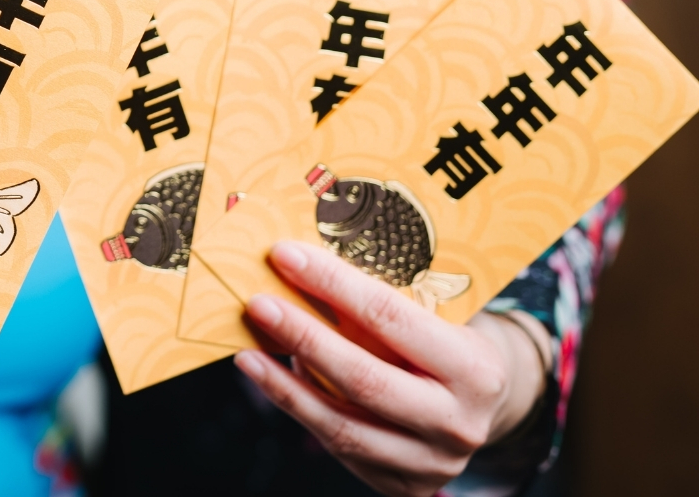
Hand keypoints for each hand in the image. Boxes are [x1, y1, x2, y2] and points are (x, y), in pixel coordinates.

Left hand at [236, 241, 550, 496]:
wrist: (480, 409)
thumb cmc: (443, 347)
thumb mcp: (433, 320)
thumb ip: (377, 305)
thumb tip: (298, 268)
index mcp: (475, 368)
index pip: (391, 317)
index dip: (333, 284)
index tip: (285, 255)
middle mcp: (458, 422)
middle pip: (365, 379)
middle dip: (304, 337)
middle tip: (259, 304)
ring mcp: (432, 463)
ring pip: (344, 425)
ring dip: (286, 387)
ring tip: (248, 354)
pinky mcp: (404, 486)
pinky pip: (339, 446)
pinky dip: (298, 410)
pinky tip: (269, 381)